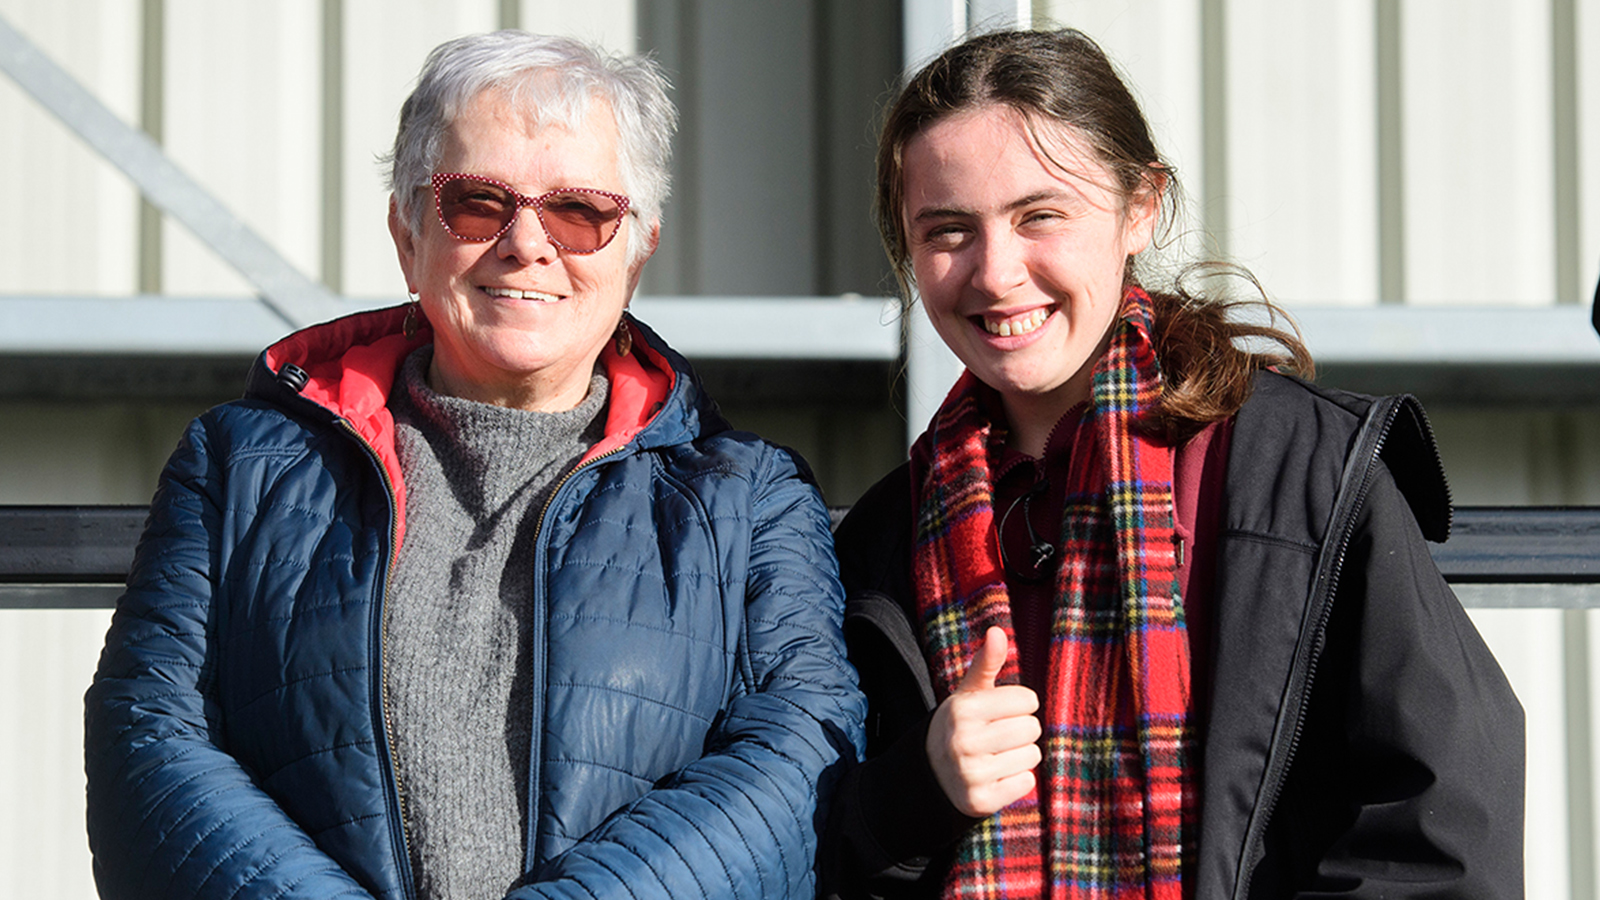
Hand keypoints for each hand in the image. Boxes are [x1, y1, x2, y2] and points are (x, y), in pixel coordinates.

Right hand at [925, 626, 1041, 816]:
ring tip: (996, 757)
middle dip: (1020, 731)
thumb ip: (986, 663)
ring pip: (1032, 756)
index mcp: (963, 708)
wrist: (930, 774)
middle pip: (1031, 728)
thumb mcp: (968, 694)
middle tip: (997, 737)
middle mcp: (964, 740)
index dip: (1018, 705)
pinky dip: (1017, 781)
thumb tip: (997, 631)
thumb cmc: (960, 725)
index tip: (999, 713)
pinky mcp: (980, 801)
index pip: (1027, 699)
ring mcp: (971, 773)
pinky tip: (996, 776)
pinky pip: (1026, 783)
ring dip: (1020, 756)